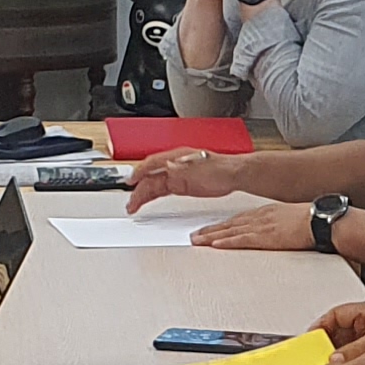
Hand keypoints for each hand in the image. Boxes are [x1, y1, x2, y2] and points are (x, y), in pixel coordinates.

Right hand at [123, 149, 239, 213]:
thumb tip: (166, 167)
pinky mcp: (182, 185)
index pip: (151, 163)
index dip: (139, 172)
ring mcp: (177, 176)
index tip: (130, 181)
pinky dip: (153, 196)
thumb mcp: (198, 166)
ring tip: (133, 207)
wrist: (233, 175)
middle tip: (131, 204)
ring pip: (154, 185)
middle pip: (150, 178)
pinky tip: (146, 201)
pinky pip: (162, 190)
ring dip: (143, 195)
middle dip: (138, 190)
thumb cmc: (219, 168)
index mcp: (175, 157)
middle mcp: (174, 165)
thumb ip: (180, 167)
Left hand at [185, 205, 307, 252]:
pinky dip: (226, 242)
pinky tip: (215, 245)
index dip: (222, 225)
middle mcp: (261, 217)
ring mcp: (262, 226)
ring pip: (230, 232)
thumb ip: (280, 224)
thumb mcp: (292, 219)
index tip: (210, 229)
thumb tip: (278, 232)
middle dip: (210, 230)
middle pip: (230, 224)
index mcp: (267, 212)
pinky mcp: (266, 237)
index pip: (239, 219)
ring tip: (197, 242)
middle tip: (194, 236)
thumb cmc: (314, 220)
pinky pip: (241, 240)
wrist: (323, 220)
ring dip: (211, 237)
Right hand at [314, 297, 364, 364]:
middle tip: (321, 360)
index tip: (309, 341)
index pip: (334, 315)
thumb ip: (352, 352)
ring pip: (352, 344)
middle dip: (330, 345)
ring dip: (344, 356)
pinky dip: (356, 362)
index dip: (319, 328)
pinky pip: (363, 353)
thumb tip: (332, 361)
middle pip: (341, 331)